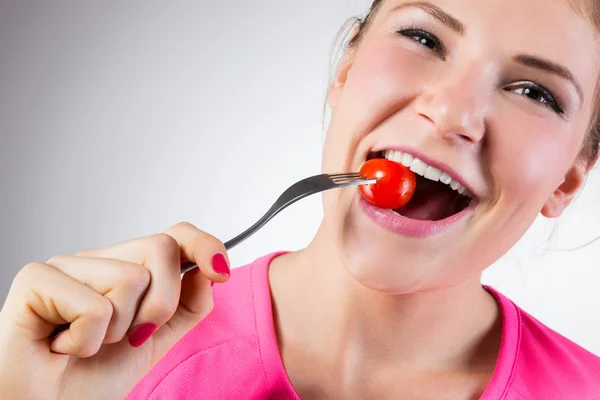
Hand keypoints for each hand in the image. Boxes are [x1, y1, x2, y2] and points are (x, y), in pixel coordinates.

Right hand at [0, 222, 229, 399]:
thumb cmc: (91, 377)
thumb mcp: (157, 340)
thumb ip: (187, 306)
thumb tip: (208, 270)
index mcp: (125, 267)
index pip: (173, 235)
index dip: (203, 245)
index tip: (220, 272)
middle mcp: (98, 259)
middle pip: (161, 247)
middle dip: (162, 304)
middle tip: (132, 336)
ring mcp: (66, 266)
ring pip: (131, 278)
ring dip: (118, 331)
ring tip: (87, 344)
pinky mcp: (36, 280)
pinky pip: (94, 306)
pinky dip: (85, 341)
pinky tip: (62, 347)